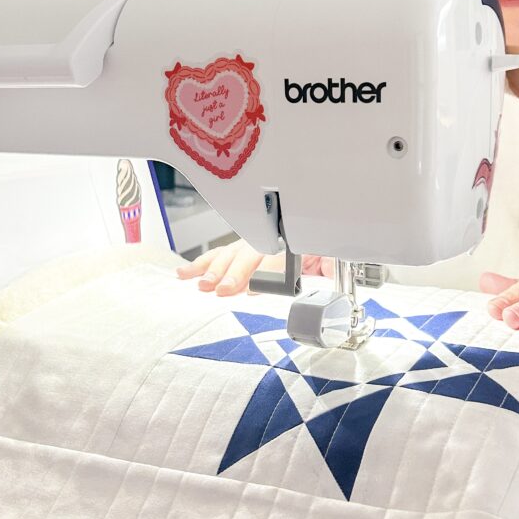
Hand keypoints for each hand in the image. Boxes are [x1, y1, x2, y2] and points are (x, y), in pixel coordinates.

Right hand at [176, 239, 333, 295]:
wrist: (315, 229)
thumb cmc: (319, 247)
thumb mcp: (332, 255)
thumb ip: (330, 262)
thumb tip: (329, 265)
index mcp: (290, 242)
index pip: (271, 258)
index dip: (257, 273)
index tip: (243, 288)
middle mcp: (266, 241)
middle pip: (246, 255)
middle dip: (231, 272)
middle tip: (219, 288)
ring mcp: (251, 244)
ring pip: (230, 253)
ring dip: (213, 269)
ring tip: (199, 282)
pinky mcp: (241, 250)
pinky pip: (220, 254)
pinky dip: (202, 264)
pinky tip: (186, 273)